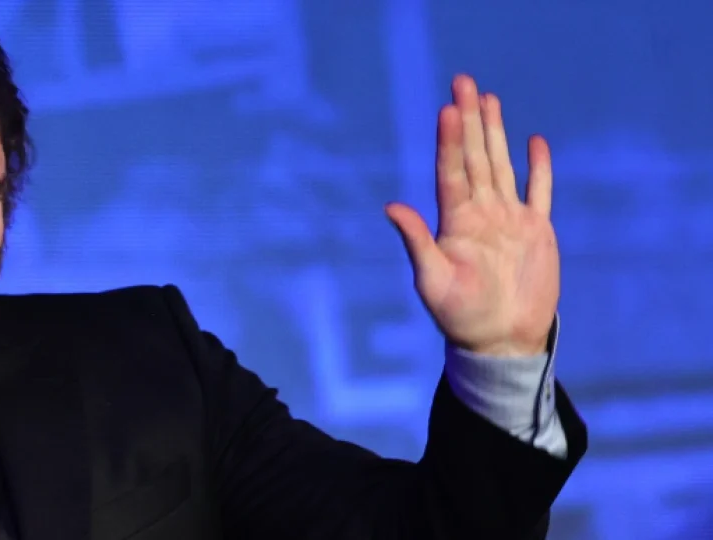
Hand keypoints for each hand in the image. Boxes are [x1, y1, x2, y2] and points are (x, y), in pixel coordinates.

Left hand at [385, 74, 558, 356]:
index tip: (447, 108)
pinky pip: (539, 192)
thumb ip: (417, 241)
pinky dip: (539, 168)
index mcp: (455, 222)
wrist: (500, 341)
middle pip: (475, 157)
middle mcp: (480, 213)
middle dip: (470, 121)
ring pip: (501, 165)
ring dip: (495, 133)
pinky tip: (533, 142)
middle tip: (463, 82)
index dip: (449, 140)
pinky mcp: (536, 231)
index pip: (451, 171)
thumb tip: (391, 206)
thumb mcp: (433, 280)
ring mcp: (509, 219)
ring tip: (488, 99)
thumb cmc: (460, 317)